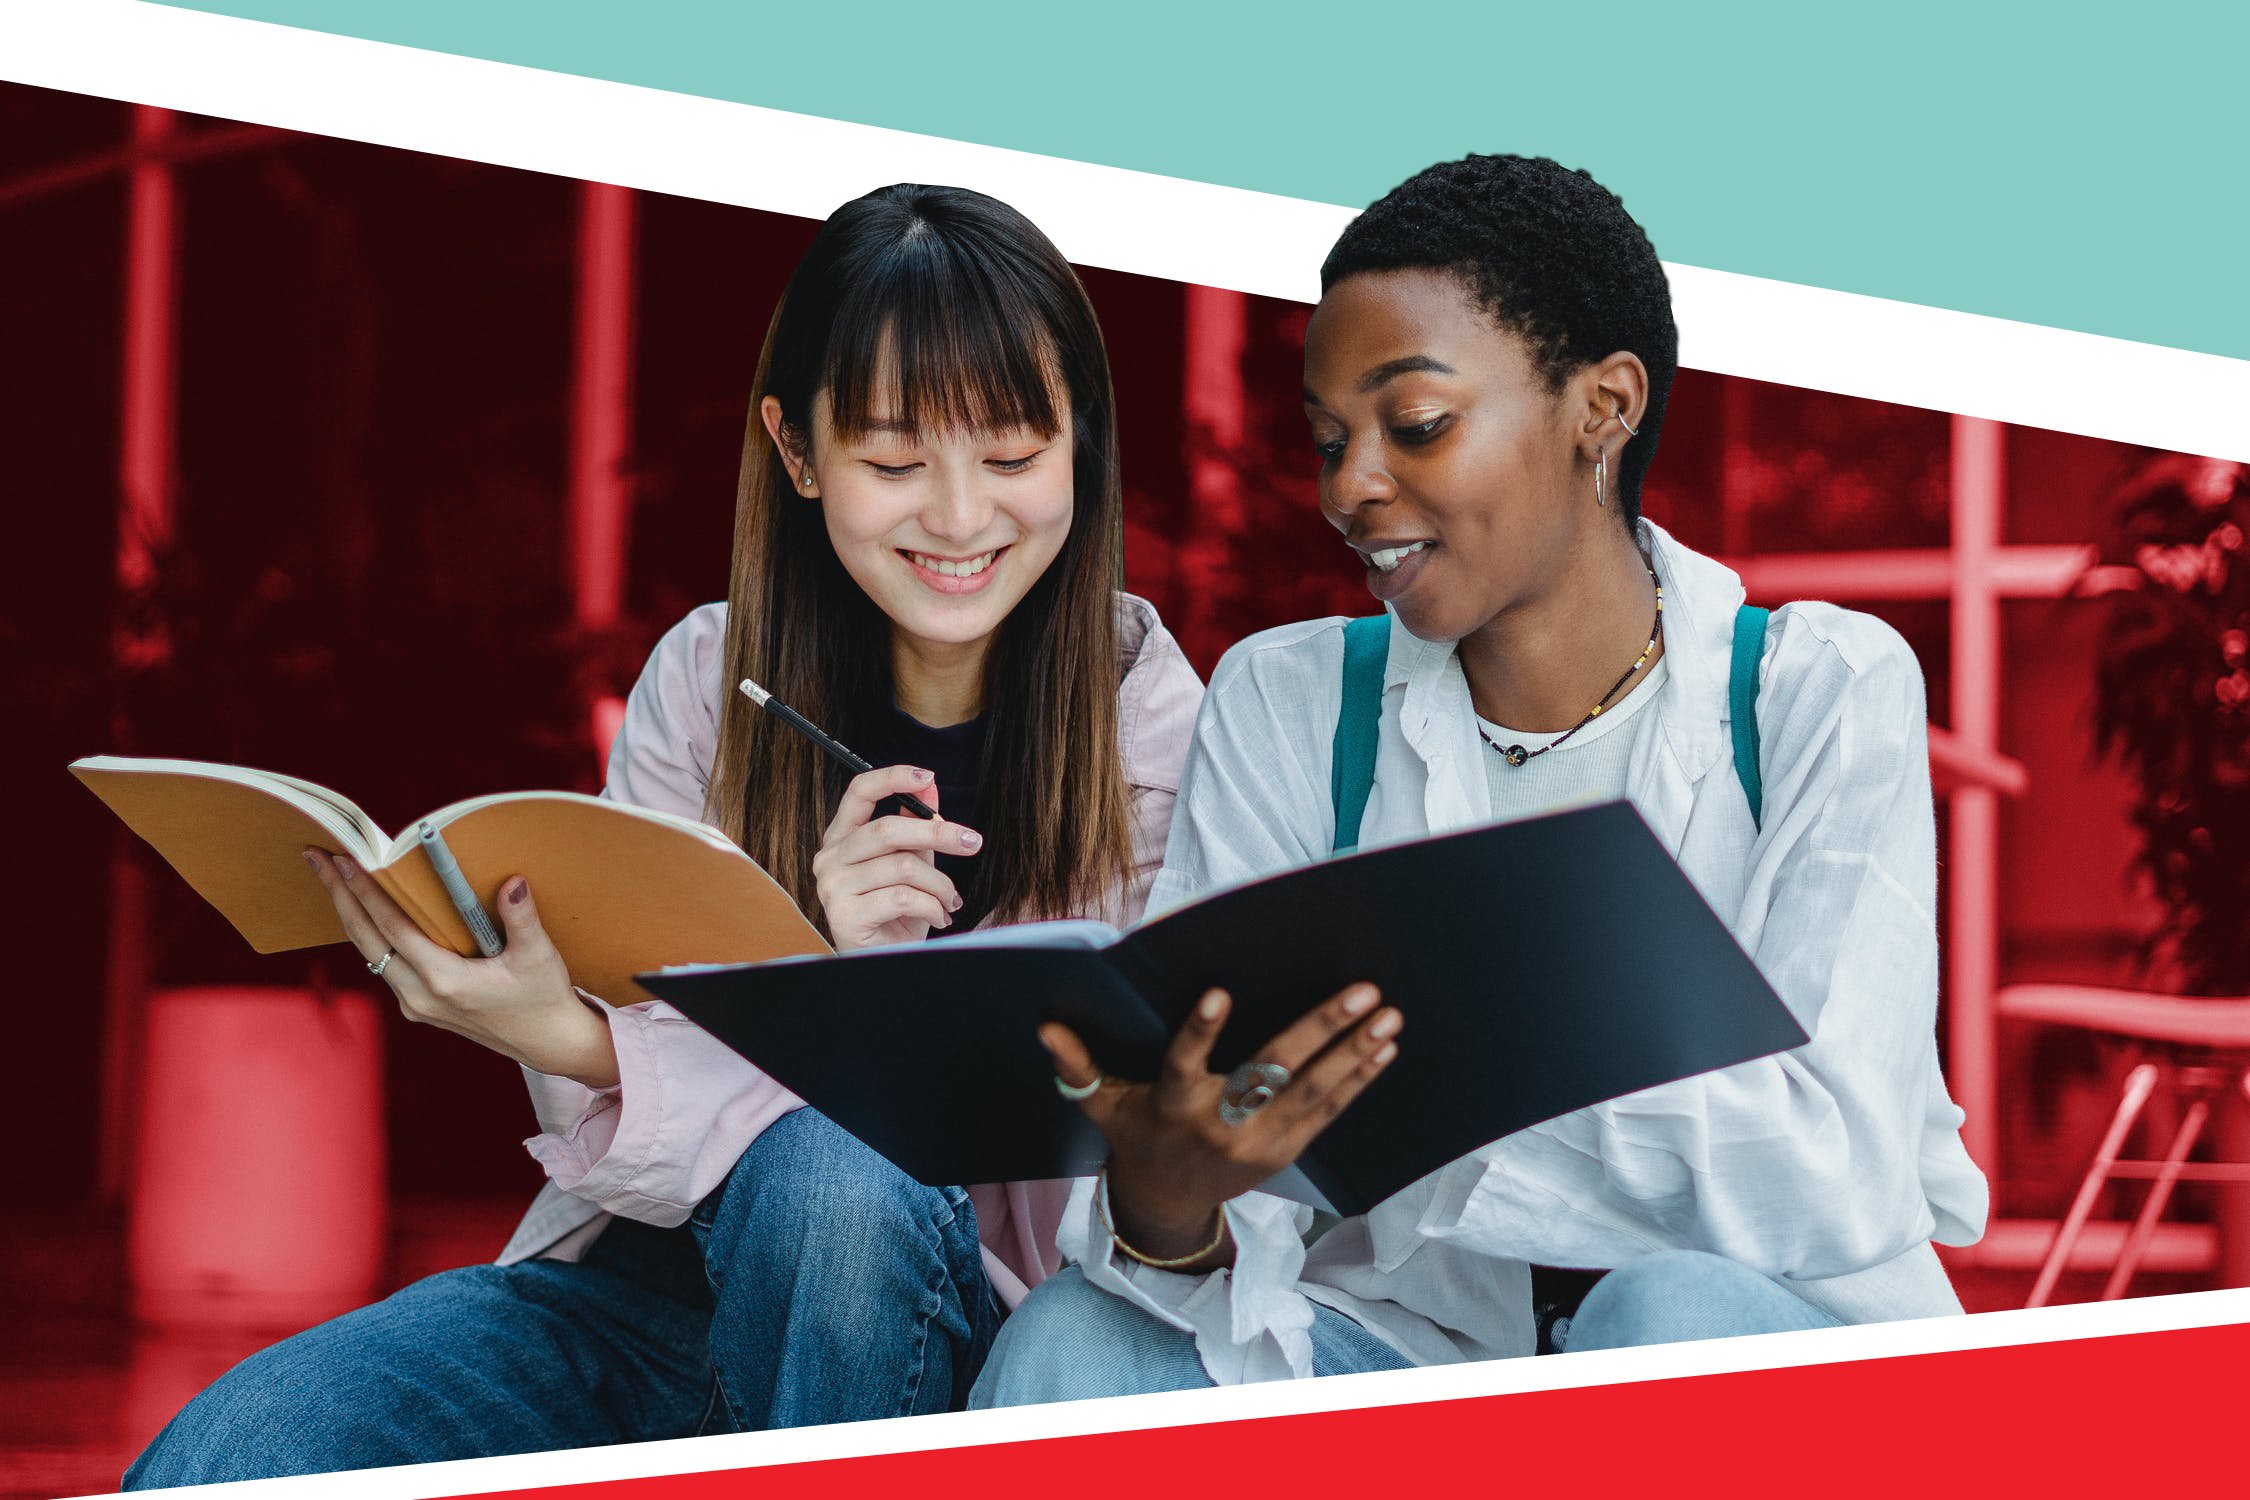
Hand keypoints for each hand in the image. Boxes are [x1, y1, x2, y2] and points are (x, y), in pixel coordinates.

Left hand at [305, 849, 619, 1086]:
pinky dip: (372, 933)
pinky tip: (368, 912)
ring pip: (370, 953)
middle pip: (366, 940)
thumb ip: (522, 918)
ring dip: (351, 914)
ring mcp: (416, 1004)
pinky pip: (385, 963)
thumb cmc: (544, 998)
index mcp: (445, 981)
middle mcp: (421, 996)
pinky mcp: (420, 1005)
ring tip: (337, 879)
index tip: (345, 862)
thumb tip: (512, 882)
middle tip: (319, 861)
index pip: (393, 929)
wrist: (547, 1041)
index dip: (365, 893)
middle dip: (340, 897)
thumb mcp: (538, 956)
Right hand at [812, 764, 983, 951]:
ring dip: (940, 884)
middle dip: (938, 834)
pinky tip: (939, 917)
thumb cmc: (897, 915)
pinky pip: (903, 897)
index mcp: (842, 838)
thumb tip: (929, 786)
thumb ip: (917, 826)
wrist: (887, 964)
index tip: (927, 776)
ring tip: (950, 901)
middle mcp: (830, 858)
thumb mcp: (912, 864)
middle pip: (888, 828)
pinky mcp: (844, 916)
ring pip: (903, 867)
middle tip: (972, 843)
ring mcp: (833, 887)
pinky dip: (932, 907)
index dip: (892, 777)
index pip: (858, 792)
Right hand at [1045, 983, 1401, 1267]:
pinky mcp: (1286, 1152)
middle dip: (1319, 1032)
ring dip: (1354, 1054)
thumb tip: (1046, 1028)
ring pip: (1313, 1094)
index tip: (1217, 993)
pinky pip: (1327, 1113)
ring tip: (1388, 1016)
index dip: (1199, 1032)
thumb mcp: (1101, 1106)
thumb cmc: (1136, 1136)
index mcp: (1172, 1107)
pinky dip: (1358, 1080)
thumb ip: (1078, 1068)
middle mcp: (1220, 1126)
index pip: (1183, 1065)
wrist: (1168, 1205)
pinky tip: (1384, 1049)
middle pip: (1272, 1075)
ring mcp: (1259, 1143)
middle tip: (1360, 993)